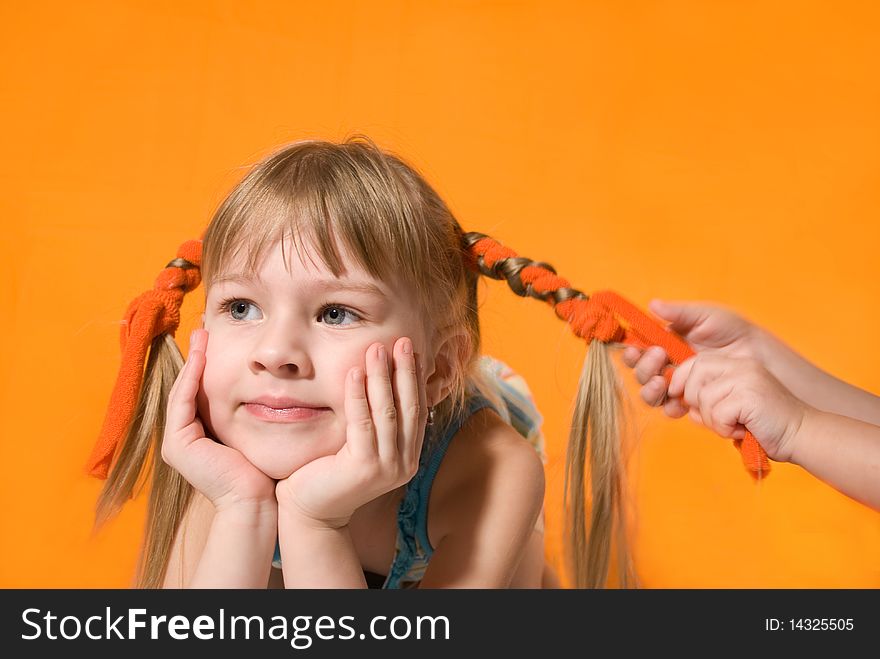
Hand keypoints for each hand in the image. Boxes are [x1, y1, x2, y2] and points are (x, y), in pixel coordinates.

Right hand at [161, 329, 276, 511]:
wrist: (255, 501)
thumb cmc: (262, 470)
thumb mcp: (256, 431)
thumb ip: (253, 410)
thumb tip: (270, 384)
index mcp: (199, 434)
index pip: (200, 391)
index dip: (206, 364)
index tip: (215, 339)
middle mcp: (184, 437)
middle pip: (188, 387)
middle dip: (196, 357)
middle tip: (203, 329)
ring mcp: (177, 442)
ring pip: (183, 390)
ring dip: (192, 361)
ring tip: (201, 335)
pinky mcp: (178, 445)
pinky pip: (183, 402)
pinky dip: (192, 379)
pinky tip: (201, 357)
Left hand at [275, 337, 427, 527]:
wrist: (309, 511)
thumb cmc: (329, 472)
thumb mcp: (360, 443)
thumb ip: (375, 421)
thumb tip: (383, 380)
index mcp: (408, 456)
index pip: (417, 408)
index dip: (415, 377)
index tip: (411, 349)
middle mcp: (405, 463)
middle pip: (408, 406)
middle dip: (405, 370)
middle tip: (402, 340)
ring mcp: (388, 467)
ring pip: (388, 411)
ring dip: (382, 376)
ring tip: (377, 348)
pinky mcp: (365, 468)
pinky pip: (362, 422)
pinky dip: (358, 395)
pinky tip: (355, 371)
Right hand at [622, 299, 761, 417]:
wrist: (756, 356)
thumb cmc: (732, 330)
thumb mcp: (705, 315)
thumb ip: (678, 313)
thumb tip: (652, 304)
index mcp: (665, 343)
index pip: (639, 349)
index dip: (633, 352)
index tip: (635, 349)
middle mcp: (667, 365)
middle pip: (641, 373)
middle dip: (644, 368)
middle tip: (660, 358)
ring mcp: (678, 384)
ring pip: (651, 393)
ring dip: (650, 390)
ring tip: (662, 383)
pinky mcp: (690, 401)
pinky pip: (671, 408)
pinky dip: (669, 407)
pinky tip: (678, 403)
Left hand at [668, 353, 806, 461]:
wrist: (801, 435)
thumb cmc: (761, 424)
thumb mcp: (728, 404)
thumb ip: (705, 395)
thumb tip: (673, 394)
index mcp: (734, 363)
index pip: (694, 363)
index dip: (681, 382)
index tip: (682, 401)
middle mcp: (740, 365)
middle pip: (693, 376)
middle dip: (697, 403)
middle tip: (720, 419)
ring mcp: (746, 377)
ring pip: (703, 398)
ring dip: (713, 421)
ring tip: (735, 425)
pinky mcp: (749, 394)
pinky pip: (717, 414)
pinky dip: (724, 429)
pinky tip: (742, 430)